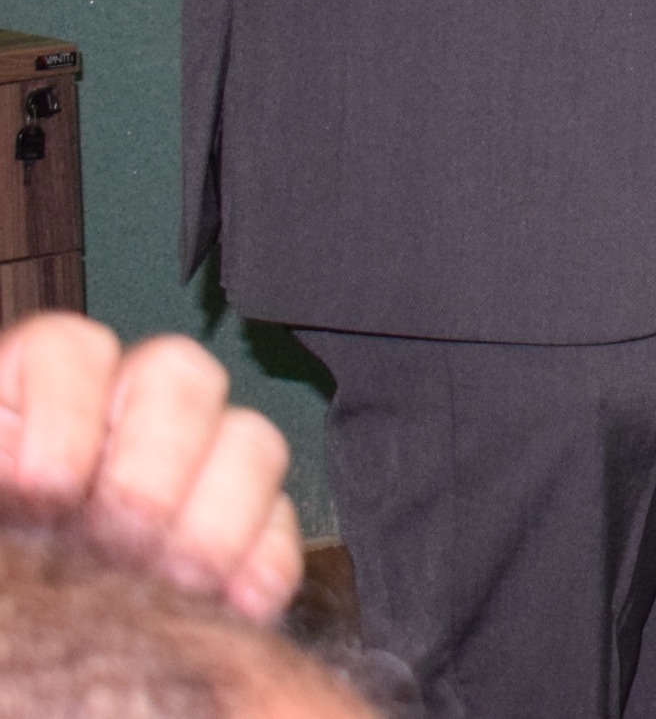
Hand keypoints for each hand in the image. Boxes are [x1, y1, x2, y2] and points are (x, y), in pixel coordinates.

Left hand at [0, 312, 304, 623]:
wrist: (18, 655)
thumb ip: (7, 484)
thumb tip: (49, 483)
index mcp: (28, 406)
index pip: (69, 348)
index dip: (65, 406)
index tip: (44, 485)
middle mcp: (117, 422)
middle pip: (180, 375)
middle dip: (154, 462)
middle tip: (120, 537)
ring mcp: (190, 471)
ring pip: (249, 439)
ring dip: (218, 514)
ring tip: (174, 580)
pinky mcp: (240, 534)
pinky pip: (282, 521)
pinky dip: (263, 563)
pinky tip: (228, 603)